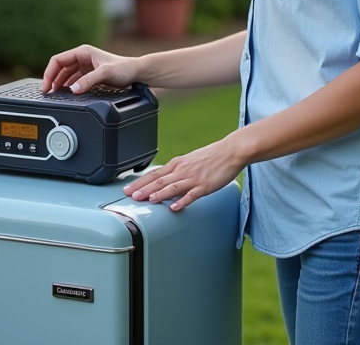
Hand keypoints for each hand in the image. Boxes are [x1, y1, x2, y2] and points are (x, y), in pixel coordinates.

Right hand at [41, 44, 139, 94]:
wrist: (136, 73)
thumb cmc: (124, 68)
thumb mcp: (105, 73)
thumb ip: (89, 81)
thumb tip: (73, 89)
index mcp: (82, 52)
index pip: (58, 60)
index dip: (49, 73)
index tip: (46, 86)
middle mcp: (82, 58)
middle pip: (59, 68)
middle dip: (52, 80)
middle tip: (48, 93)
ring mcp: (85, 67)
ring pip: (65, 75)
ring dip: (60, 85)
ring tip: (55, 96)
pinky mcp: (89, 75)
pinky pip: (73, 81)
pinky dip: (68, 88)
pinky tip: (67, 95)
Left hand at [123, 137, 244, 211]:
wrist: (231, 151)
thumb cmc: (212, 156)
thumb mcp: (190, 161)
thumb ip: (177, 171)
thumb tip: (165, 181)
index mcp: (178, 164)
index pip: (154, 174)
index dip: (140, 182)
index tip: (128, 189)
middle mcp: (182, 170)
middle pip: (159, 180)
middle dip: (144, 189)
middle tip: (131, 196)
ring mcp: (193, 178)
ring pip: (173, 186)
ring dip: (159, 194)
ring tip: (149, 200)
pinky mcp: (205, 185)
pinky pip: (191, 195)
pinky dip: (182, 201)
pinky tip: (174, 207)